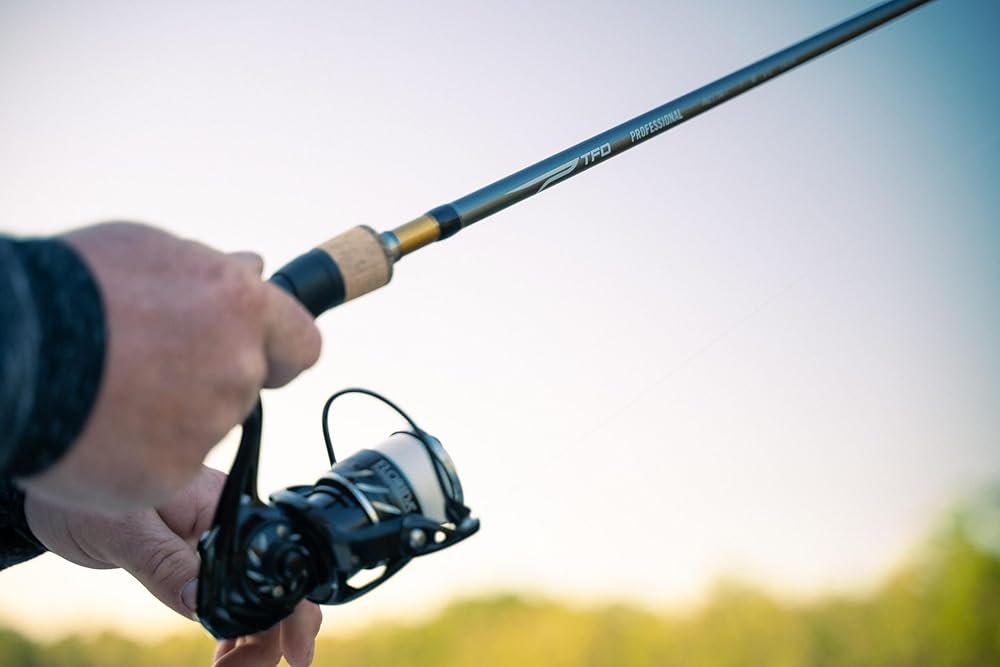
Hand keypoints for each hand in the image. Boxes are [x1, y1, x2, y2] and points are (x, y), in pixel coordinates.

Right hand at [20, 222, 321, 510]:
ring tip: (111, 390)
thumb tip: (255, 269)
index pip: (301, 344)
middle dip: (210, 378)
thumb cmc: (73, 288)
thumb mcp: (148, 252)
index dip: (279, 350)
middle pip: (246, 386)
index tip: (262, 355)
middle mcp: (238, 367)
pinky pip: (166, 467)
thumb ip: (212, 271)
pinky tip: (99, 427)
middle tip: (147, 366)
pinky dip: (139, 456)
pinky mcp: (171, 474)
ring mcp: (208, 424)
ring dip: (172, 416)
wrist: (10, 352)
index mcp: (242, 307)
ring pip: (205, 427)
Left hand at [25, 466, 322, 666]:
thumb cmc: (87, 497)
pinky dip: (236, 633)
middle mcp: (233, 525)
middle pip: (275, 585)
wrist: (63, 485)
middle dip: (272, 635)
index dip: (292, 606)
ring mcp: (222, 544)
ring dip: (254, 641)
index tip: (296, 650)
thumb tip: (203, 604)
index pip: (275, 560)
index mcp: (227, 506)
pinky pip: (232, 600)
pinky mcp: (204, 561)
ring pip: (257, 599)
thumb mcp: (124, 530)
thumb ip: (165, 563)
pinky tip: (226, 656)